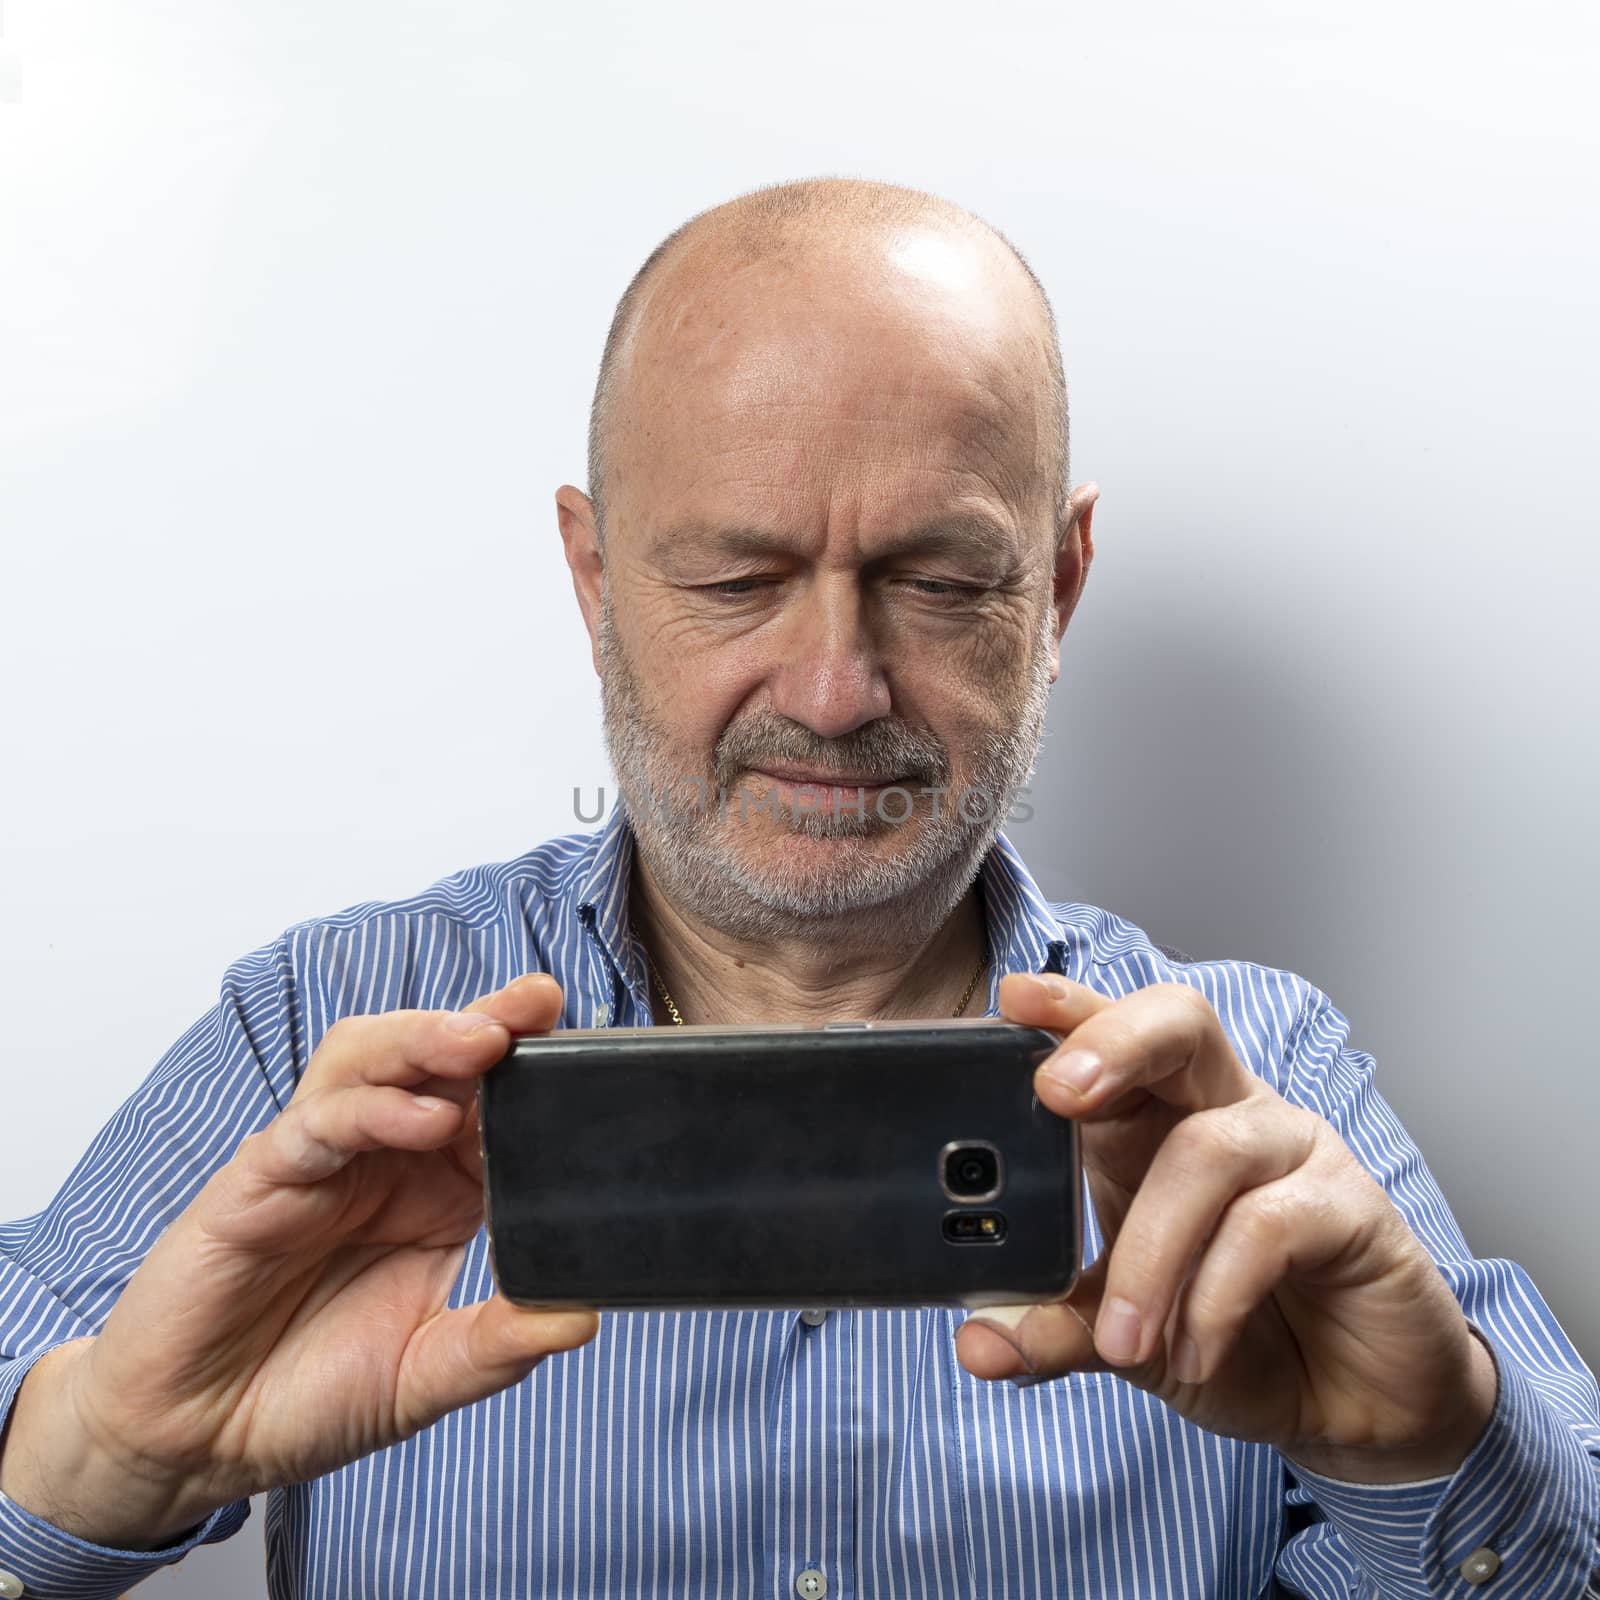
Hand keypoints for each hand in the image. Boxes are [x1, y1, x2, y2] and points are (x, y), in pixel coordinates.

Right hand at [0, 974, 595, 1547]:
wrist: (199, 1443)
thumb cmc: (310, 1393)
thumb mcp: (427, 1375)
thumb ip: (500, 1344)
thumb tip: (583, 1314)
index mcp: (438, 1188)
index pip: (490, 1100)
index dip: (531, 1061)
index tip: (581, 1035)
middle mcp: (384, 1159)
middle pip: (433, 1059)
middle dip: (487, 1020)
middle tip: (537, 1001)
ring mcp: (321, 1162)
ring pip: (367, 1062)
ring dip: (425, 1040)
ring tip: (484, 1040)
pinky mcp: (259, 1181)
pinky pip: (313, 1125)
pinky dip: (368, 1111)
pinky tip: (422, 1120)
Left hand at [956, 972, 1497, 1482]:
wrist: (1356, 1409)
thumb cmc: (1242, 1337)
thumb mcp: (1127, 1340)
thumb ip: (1056, 1331)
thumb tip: (978, 1345)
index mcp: (1155, 1120)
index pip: (1111, 1033)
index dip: (1064, 1008)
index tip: (1008, 998)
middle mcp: (1226, 1112)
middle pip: (1179, 1023)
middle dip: (1111, 1040)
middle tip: (1056, 1093)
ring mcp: (1294, 1150)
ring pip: (1208, 1149)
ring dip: (1151, 1251)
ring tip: (1123, 1340)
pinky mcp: (1353, 1206)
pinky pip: (1271, 1223)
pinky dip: (1216, 1293)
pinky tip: (1195, 1351)